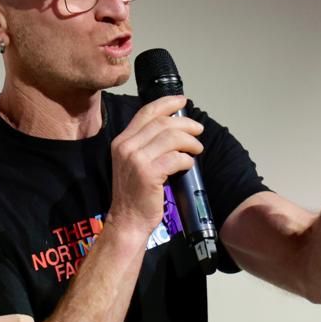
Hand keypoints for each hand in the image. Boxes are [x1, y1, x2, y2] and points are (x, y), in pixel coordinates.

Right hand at [107, 95, 203, 232]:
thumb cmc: (134, 194)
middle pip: (162, 123)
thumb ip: (145, 144)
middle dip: (185, 124)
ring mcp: (136, 160)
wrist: (127, 220)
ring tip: (197, 149)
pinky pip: (175, 158)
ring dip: (189, 142)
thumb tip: (173, 129)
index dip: (167, 103)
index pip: (146, 112)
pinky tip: (188, 165)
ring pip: (171, 138)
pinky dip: (186, 160)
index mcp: (122, 141)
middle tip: (198, 131)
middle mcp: (126, 147)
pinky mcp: (148, 174)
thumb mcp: (132, 163)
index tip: (182, 101)